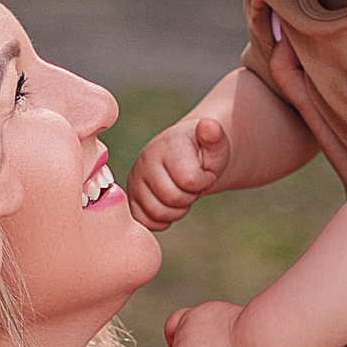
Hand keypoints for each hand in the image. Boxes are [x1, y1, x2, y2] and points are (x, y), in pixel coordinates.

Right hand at [128, 111, 231, 229]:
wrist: (190, 156)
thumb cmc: (205, 152)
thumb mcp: (216, 143)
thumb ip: (214, 135)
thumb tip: (209, 124)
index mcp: (167, 145)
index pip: (189, 180)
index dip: (203, 182)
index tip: (205, 173)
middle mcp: (145, 160)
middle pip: (172, 198)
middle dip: (190, 196)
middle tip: (192, 185)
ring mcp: (135, 180)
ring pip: (157, 213)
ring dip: (177, 210)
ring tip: (181, 192)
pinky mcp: (131, 198)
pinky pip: (145, 221)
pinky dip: (162, 220)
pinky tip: (170, 204)